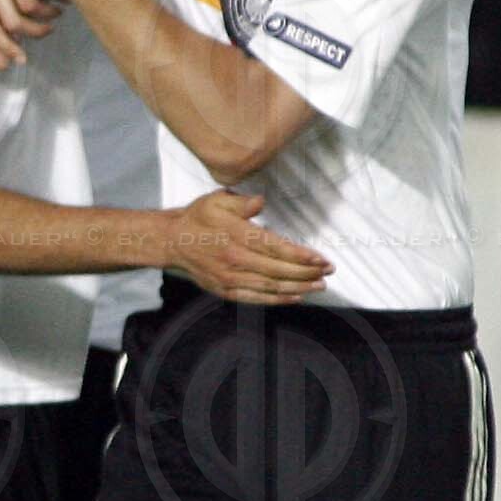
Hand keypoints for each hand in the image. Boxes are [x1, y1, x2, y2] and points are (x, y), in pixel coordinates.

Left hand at [0, 0, 64, 69]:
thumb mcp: (5, 5)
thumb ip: (2, 34)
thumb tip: (2, 66)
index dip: (4, 48)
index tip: (21, 60)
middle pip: (11, 23)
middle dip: (33, 34)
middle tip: (47, 31)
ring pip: (28, 9)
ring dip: (46, 18)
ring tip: (55, 15)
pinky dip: (54, 2)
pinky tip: (60, 0)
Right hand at [164, 192, 332, 304]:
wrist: (173, 242)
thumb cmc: (199, 218)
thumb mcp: (217, 201)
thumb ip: (241, 202)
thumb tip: (260, 202)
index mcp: (234, 235)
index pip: (274, 247)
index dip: (299, 255)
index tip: (320, 258)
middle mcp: (234, 259)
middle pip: (277, 270)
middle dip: (306, 272)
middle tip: (328, 271)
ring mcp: (230, 278)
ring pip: (270, 286)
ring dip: (298, 287)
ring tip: (319, 285)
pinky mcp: (226, 290)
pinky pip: (256, 298)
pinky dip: (278, 299)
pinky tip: (296, 296)